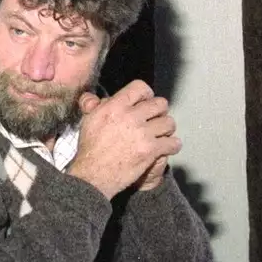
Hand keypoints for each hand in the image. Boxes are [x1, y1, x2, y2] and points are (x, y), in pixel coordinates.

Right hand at [68, 80, 181, 198]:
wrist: (94, 174)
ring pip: (169, 123)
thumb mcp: (88, 121)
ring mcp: (142, 133)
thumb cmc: (90, 149)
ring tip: (162, 134)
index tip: (146, 101)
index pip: (140, 88)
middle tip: (156, 119)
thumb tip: (93, 98)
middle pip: (160, 104)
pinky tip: (167, 147)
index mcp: (115, 106)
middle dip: (160, 111)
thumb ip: (93, 105)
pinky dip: (173, 145)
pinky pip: (173, 143)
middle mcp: (130, 116)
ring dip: (167, 129)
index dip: (146, 94)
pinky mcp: (151, 150)